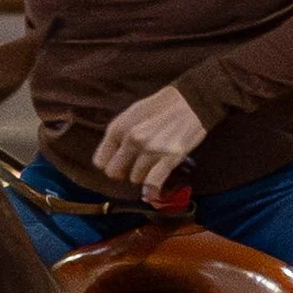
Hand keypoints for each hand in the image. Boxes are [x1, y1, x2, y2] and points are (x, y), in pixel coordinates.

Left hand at [92, 85, 205, 204]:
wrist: (191, 101)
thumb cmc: (161, 106)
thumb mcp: (132, 113)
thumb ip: (119, 134)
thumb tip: (110, 157)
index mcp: (119, 128)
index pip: (101, 162)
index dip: (110, 164)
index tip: (119, 162)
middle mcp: (131, 140)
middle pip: (116, 174)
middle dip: (124, 172)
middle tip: (136, 165)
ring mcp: (149, 151)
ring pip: (135, 179)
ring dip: (143, 175)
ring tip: (153, 164)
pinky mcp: (168, 159)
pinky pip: (153, 185)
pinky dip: (152, 191)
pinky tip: (154, 192)